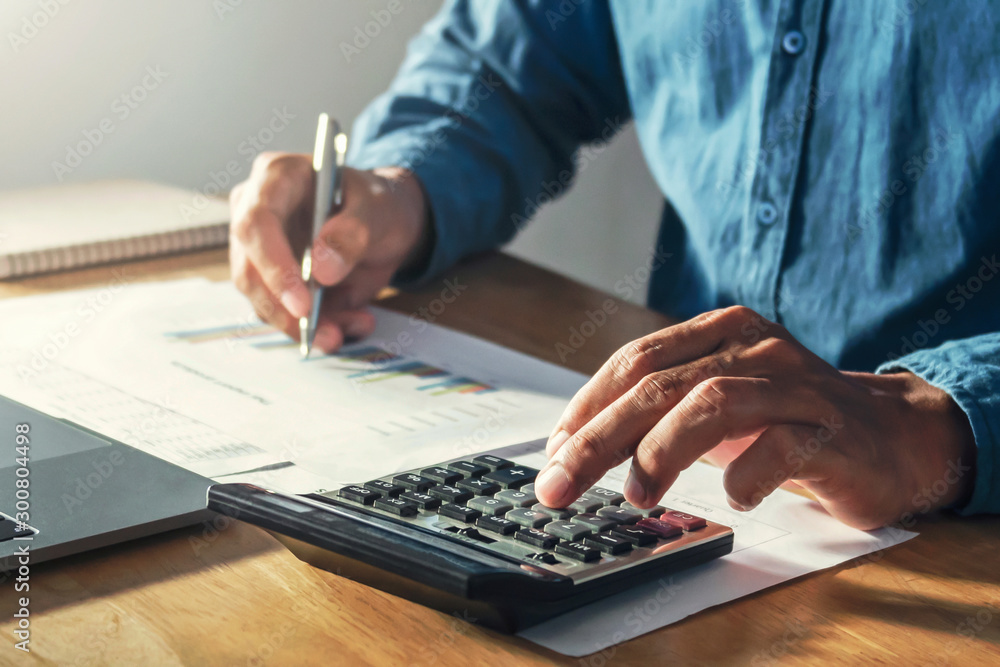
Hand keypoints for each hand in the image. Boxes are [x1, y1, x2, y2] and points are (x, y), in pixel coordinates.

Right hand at [229, 152, 429, 351]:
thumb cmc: (377, 203)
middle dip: (287, 312)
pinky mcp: (271, 280)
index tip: (303, 304)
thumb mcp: (379, 209)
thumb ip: (354, 232)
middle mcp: (255, 211)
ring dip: (306, 326)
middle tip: (329, 335)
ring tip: (351, 328)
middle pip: (249, 271)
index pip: (256, 224)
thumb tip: (321, 269)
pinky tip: (352, 322)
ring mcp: (259, 249)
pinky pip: (283, 314)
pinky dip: (317, 328)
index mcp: (277, 177)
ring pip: (263, 301)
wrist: (384, 224)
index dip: (274, 267)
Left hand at [534, 306, 976, 529]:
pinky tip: (735, 496)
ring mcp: (795, 384)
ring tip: (637, 496)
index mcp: (719, 332)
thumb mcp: (713, 407)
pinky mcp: (831, 428)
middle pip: (659, 385)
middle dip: (599, 438)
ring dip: (661, 452)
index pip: (635, 360)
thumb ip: (656, 412)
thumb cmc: (784, 420)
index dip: (588, 406)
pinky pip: (780, 447)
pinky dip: (746, 476)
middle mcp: (754, 348)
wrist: (888, 436)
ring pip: (713, 403)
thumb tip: (574, 447)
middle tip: (560, 483)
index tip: (554, 451)